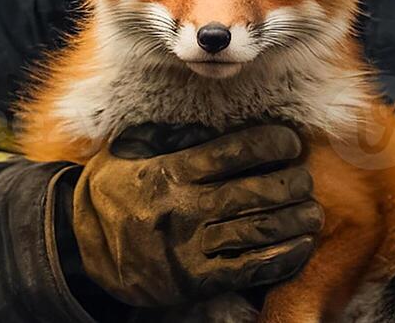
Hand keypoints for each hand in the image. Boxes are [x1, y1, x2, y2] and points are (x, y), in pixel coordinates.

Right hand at [68, 123, 322, 307]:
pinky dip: (285, 256)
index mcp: (172, 170)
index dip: (275, 143)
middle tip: (303, 178)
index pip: (237, 150)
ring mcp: (191, 247)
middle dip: (294, 181)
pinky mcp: (197, 281)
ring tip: (311, 211)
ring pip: (263, 229)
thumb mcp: (134, 149)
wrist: (84, 246)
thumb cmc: (116, 189)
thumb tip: (221, 114)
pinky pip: (252, 267)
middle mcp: (185, 207)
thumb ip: (175, 133)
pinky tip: (300, 244)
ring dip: (298, 218)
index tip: (290, 142)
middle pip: (259, 190)